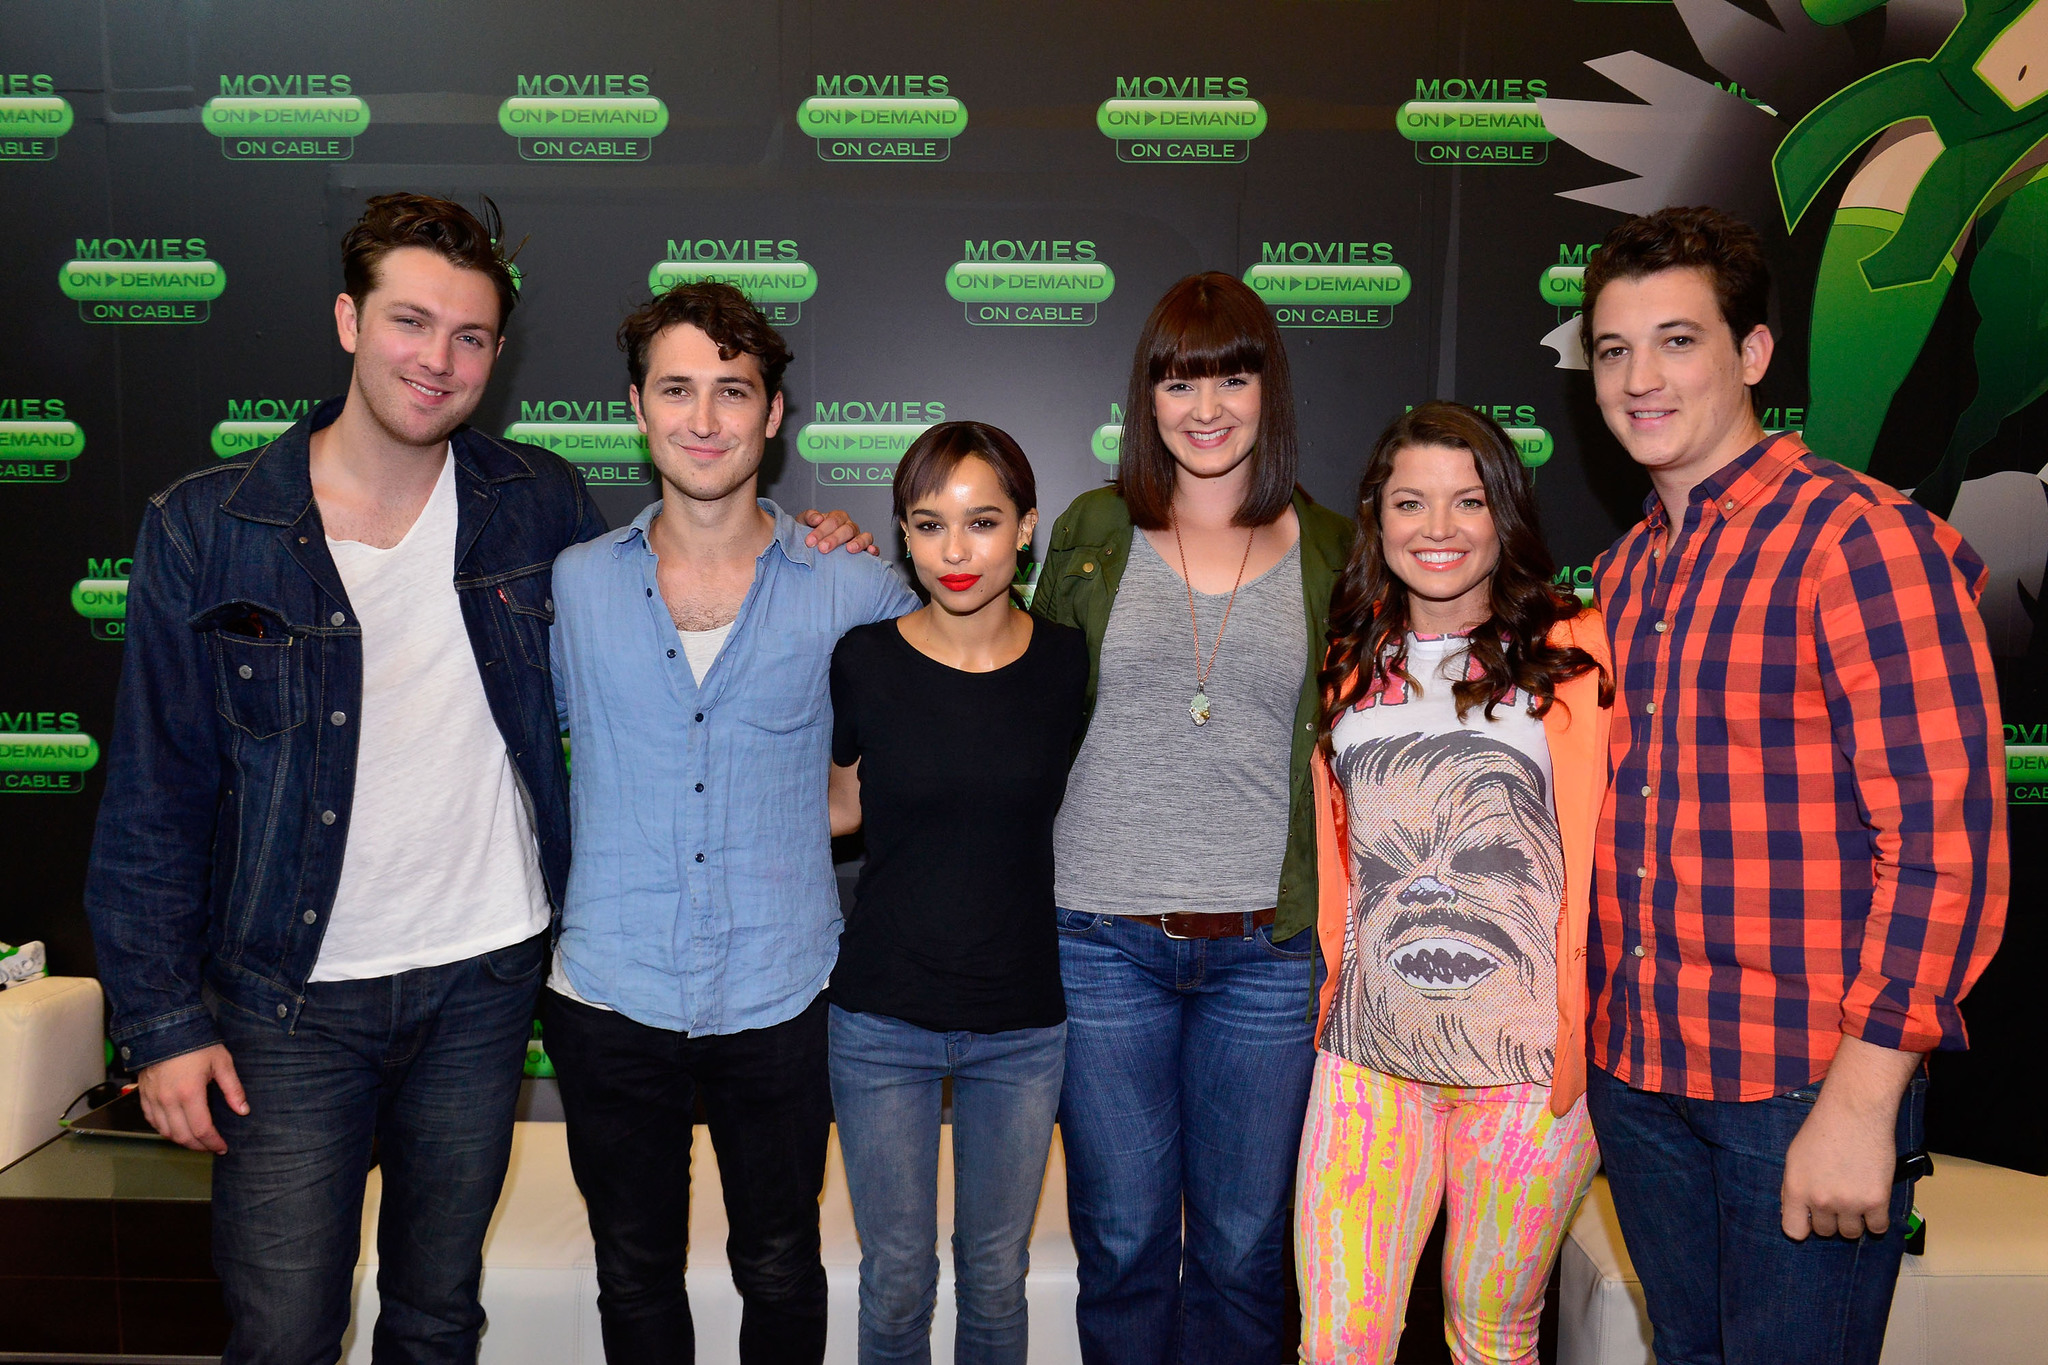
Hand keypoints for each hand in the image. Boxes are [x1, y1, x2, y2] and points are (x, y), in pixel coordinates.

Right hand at [137, 1043, 247, 1153]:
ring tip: (197, 1140)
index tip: (222, 1147)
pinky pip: (152, 1121)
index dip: (213, 1142)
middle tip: (211, 1146)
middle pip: (182, 1136)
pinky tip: (176, 1128)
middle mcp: (168, 1100)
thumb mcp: (222, 1062)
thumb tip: (243, 1110)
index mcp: (189, 1093)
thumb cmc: (196, 1043)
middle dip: (199, 1146)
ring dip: (181, 1140)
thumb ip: (233, 1089)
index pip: (202, 1129)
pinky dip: (164, 1129)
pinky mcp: (143, 1095)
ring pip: (165, 1132)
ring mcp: (153, 1099)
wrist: (164, 1027)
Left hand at [801, 508, 877, 555]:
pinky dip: (874, 549)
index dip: (821, 531)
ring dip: (858, 542)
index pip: (832, 521)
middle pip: (847, 529)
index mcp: (837, 518)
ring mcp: (859, 538)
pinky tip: (870, 552)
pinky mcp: (866, 550)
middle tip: (822, 548)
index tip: (810, 541)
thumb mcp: (804, 522)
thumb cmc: (810, 534)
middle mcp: (849, 527)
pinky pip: (874, 548)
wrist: (814, 547)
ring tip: (849, 549)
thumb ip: (809, 517)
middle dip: (835, 539)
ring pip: (865, 537)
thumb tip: (817, 519)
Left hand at [1780, 1035, 1919, 1239]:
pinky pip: (1878, 1228)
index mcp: (1796, 1190)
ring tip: (1855, 1198)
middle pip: (1826, 1232)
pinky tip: (1873, 1203)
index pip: (1794, 1231)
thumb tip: (1797, 1215)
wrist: (1855, 1112)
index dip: (1803, 1227)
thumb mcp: (1794, 1158)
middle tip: (1838, 1197)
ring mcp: (1850, 1203)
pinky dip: (1876, 1219)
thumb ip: (1794, 1189)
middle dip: (1830, 1218)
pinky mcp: (1877, 1201)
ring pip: (1851, 1233)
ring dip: (1854, 1220)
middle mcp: (1821, 1200)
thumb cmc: (1822, 1130)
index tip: (1810, 1218)